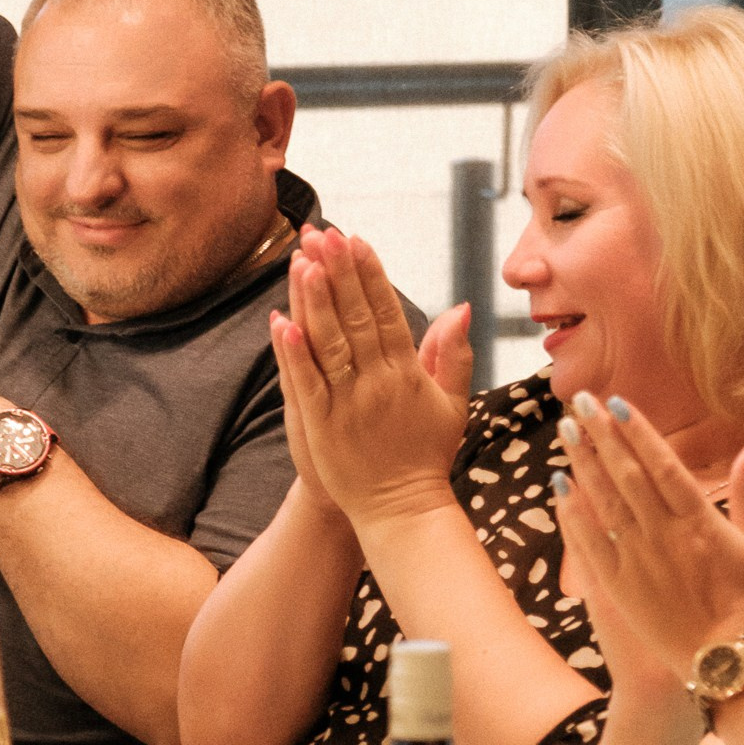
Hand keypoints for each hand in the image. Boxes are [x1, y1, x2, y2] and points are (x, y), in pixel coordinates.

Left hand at [269, 231, 466, 530]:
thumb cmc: (427, 455)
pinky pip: (306, 383)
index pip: (387, 312)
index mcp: (409, 373)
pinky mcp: (323, 426)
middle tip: (325, 233)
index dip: (370, 274)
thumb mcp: (452, 403)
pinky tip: (282, 320)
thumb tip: (461, 308)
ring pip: (330, 343)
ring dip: (316, 300)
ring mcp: (349, 404)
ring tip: (304, 261)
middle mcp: (378, 383)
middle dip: (339, 273)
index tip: (356, 239)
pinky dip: (294, 352)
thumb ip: (454, 354)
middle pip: (356, 318)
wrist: (403, 511)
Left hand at [556, 396, 743, 677]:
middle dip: (602, 435)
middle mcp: (665, 535)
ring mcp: (638, 560)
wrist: (724, 661)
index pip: (663, 465)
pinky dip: (573, 512)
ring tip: (565, 430)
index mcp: (700, 522)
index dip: (638, 432)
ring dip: (582, 463)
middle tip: (580, 401)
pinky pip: (590, 542)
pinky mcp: (619, 586)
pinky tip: (559, 486)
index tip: (617, 403)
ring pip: (603, 502)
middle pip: (627, 475)